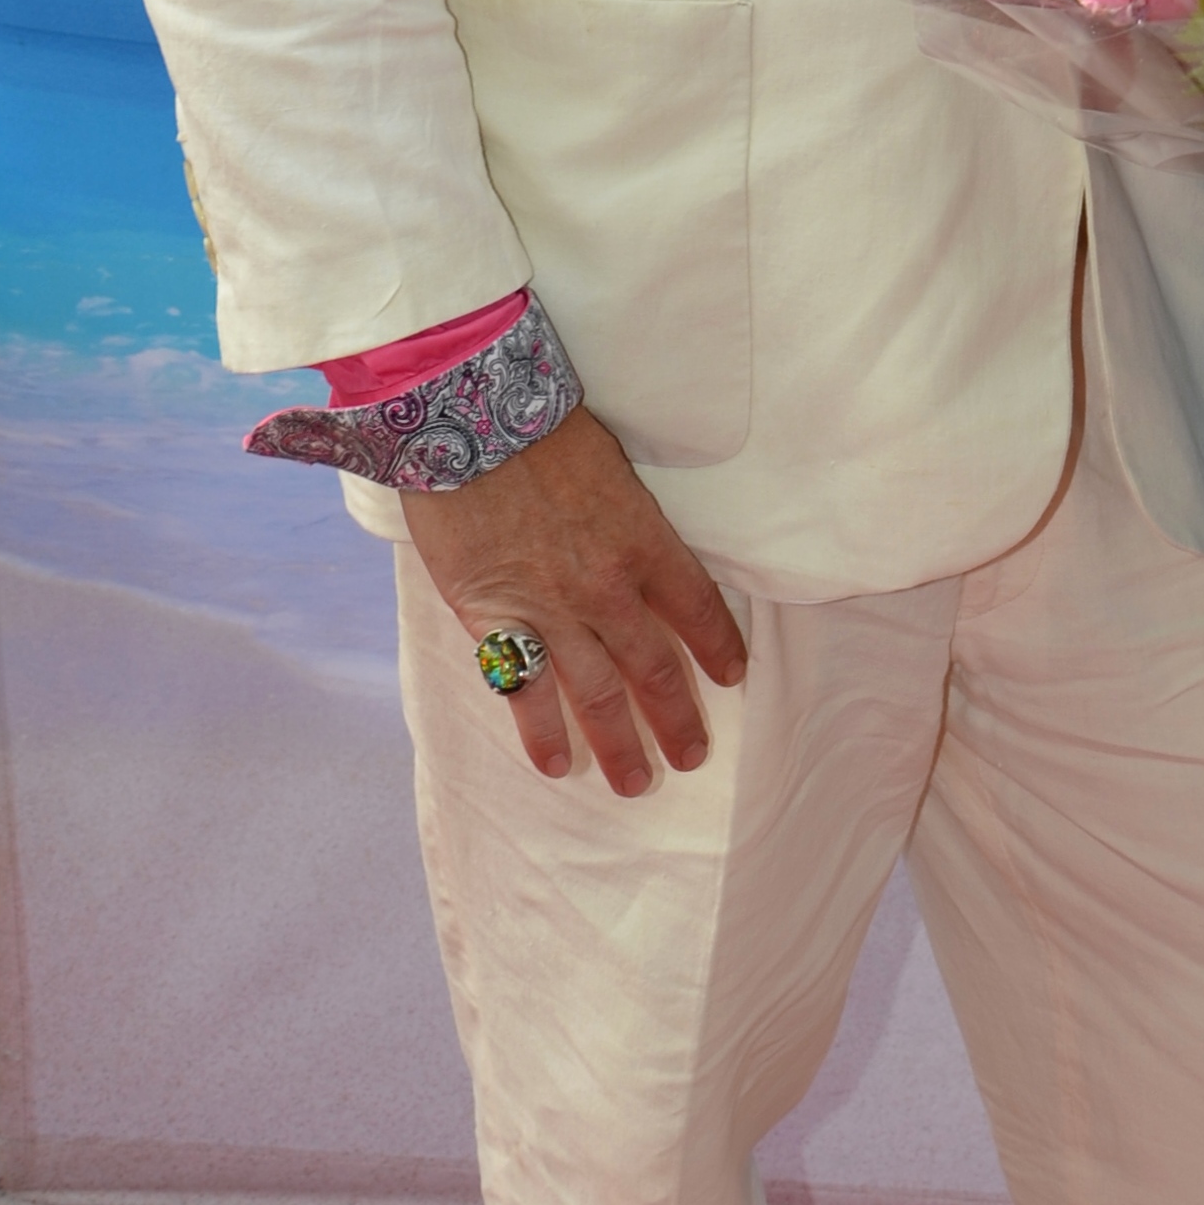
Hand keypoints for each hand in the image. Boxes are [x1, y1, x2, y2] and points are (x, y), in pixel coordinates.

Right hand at [402, 406, 749, 792]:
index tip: (732, 677)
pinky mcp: (497, 618)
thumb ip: (629, 520)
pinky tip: (556, 764)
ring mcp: (553, 610)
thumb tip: (636, 548)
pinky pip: (526, 690)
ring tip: (635, 782)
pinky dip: (541, 732)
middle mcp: (608, 588)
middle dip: (676, 718)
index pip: (696, 608)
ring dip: (619, 744)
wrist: (470, 422)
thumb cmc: (542, 431)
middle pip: (653, 668)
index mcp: (645, 542)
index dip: (717, 647)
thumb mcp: (612, 468)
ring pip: (597, 694)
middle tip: (690, 756)